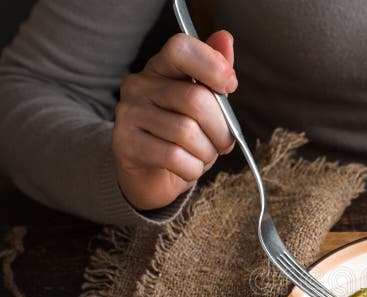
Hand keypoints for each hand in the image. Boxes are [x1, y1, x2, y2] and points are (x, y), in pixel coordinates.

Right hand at [112, 30, 236, 210]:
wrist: (151, 175)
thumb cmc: (184, 137)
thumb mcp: (205, 105)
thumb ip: (215, 73)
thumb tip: (225, 38)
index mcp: (161, 67)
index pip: (181, 48)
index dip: (212, 66)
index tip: (230, 87)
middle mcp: (139, 84)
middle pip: (195, 99)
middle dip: (221, 129)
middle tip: (224, 143)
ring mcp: (128, 113)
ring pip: (186, 132)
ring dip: (207, 152)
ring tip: (204, 155)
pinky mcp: (124, 143)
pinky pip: (173, 156)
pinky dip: (192, 168)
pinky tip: (189, 167)